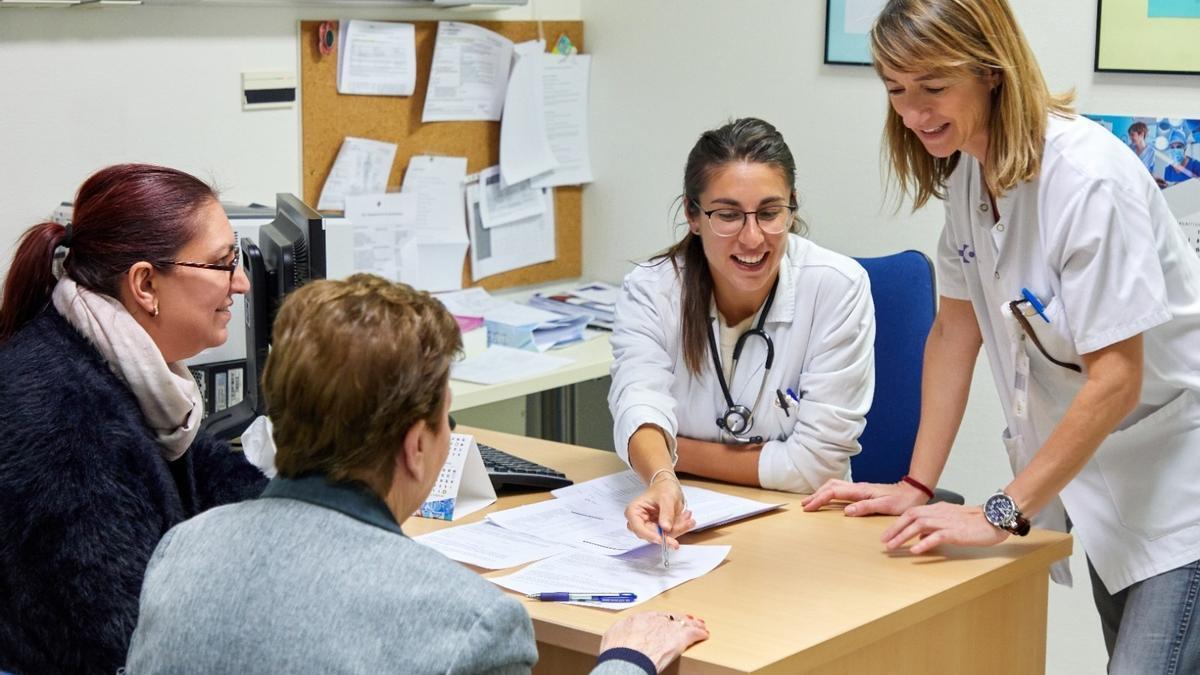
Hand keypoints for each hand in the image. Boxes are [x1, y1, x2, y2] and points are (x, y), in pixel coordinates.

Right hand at [599, 611, 708, 672]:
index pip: (654, 616)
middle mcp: (654, 620)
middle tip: (686, 620)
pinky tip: (704, 634)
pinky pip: (692, 633)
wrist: (626, 659)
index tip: (666, 620)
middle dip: (678, 618)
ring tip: (699, 625)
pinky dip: (699, 633)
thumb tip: (618, 636)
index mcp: (637, 619)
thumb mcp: (612, 637)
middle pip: (670, 616)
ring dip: (692, 624)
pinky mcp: (678, 638)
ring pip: (683, 622)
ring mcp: (667, 628)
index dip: (663, 618)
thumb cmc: (617, 653)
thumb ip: (620, 632)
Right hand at [624, 478, 695, 546]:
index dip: (650, 535)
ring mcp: (650, 526)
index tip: (662, 539)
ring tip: (688, 519)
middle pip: (653, 535)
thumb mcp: (666, 497)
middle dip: (671, 531)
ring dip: (678, 529)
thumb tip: (666, 528)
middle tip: (685, 523)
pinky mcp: (659, 529)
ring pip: (664, 536)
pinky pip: (670, 534)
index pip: (638, 528)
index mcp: (634, 511)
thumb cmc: (663, 488)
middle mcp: (640, 522)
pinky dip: (680, 528)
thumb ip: (666, 513)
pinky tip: (687, 521)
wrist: (668, 486)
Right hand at [801, 479, 926, 515]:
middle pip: (830, 486)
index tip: (809, 508)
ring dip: (820, 492)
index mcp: (860, 491)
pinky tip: (827, 499)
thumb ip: (865, 508)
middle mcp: (857, 487)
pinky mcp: (861, 491)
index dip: (819, 499)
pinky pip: (839, 489)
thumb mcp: (886, 506)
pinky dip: (828, 493)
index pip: (833, 493)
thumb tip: (846, 511)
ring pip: (833, 486)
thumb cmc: (901, 501)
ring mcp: (859, 488)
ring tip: (811, 502)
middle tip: (804, 506)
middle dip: (815, 495)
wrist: (913, 491)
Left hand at [880, 502, 1009, 553]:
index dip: (897, 523)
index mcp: (937, 509)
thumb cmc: (974, 522)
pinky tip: (915, 550)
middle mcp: (939, 513)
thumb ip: (933, 526)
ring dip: (903, 536)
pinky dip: (924, 543)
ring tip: (893, 547)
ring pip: (919, 526)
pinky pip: (936, 536)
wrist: (994, 520)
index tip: (886, 534)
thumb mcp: (950, 520)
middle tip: (884, 542)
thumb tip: (918, 536)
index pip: (911, 513)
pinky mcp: (956, 532)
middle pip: (911, 517)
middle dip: (894, 529)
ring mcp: (947, 521)